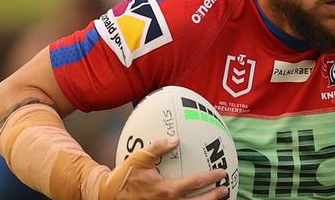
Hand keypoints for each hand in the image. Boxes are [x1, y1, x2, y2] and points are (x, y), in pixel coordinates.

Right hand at [95, 137, 228, 199]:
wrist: (109, 194)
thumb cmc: (126, 176)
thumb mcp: (140, 158)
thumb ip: (159, 147)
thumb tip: (176, 139)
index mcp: (165, 190)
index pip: (194, 183)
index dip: (210, 178)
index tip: (221, 173)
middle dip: (214, 196)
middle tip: (225, 189)